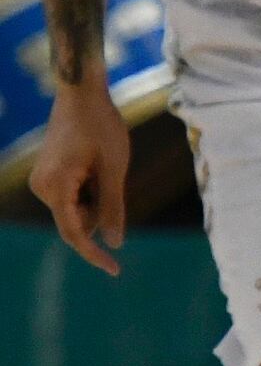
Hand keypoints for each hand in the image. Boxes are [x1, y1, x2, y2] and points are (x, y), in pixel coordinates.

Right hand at [29, 85, 129, 275]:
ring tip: (103, 165)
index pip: (74, 233)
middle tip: (113, 177)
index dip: (94, 253)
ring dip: (96, 199)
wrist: (81, 95)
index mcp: (56, 187)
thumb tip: (114, 243)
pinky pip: (72, 196)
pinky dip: (90, 191)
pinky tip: (96, 164)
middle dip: (100, 211)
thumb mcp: (115, 169)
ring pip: (75, 209)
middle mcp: (41, 187)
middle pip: (77, 221)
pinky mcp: (48, 175)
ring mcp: (42, 181)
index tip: (115, 270)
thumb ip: (113, 207)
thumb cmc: (102, 127)